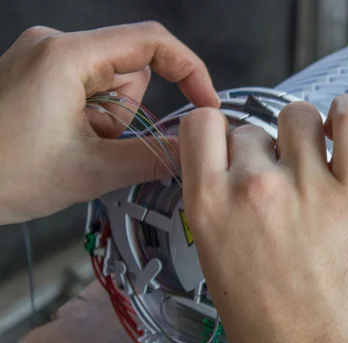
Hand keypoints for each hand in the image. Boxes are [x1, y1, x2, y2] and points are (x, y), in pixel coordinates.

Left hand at [0, 22, 218, 223]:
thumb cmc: (0, 174)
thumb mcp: (90, 171)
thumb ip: (152, 158)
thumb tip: (193, 151)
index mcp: (68, 56)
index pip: (152, 42)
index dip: (189, 70)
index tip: (205, 103)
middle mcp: (54, 46)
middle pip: (131, 71)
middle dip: (127, 114)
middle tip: (98, 147)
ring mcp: (43, 59)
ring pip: (111, 85)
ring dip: (107, 121)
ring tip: (74, 147)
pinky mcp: (37, 74)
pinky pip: (88, 90)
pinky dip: (90, 119)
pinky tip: (63, 142)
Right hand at [179, 95, 347, 342]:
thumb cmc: (271, 328)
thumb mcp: (218, 264)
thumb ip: (220, 210)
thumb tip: (234, 171)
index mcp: (209, 207)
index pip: (200, 125)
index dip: (217, 129)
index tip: (231, 140)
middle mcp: (253, 188)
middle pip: (252, 129)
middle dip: (264, 151)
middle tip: (282, 182)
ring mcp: (308, 186)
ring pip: (298, 116)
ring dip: (304, 132)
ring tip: (317, 159)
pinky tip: (345, 126)